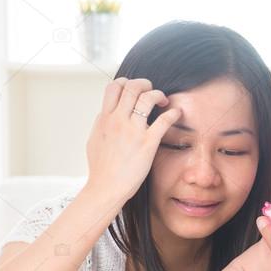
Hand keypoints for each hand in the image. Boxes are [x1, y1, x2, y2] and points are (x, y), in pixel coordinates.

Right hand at [84, 78, 181, 204]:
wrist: (106, 188)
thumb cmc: (101, 168)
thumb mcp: (94, 140)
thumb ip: (101, 124)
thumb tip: (105, 113)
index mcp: (104, 119)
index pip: (114, 87)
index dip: (126, 82)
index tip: (134, 89)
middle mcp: (118, 121)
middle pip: (132, 87)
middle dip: (144, 83)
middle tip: (151, 90)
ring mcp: (133, 131)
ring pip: (147, 98)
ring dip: (158, 94)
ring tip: (163, 101)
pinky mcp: (148, 143)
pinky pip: (164, 120)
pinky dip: (173, 112)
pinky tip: (176, 113)